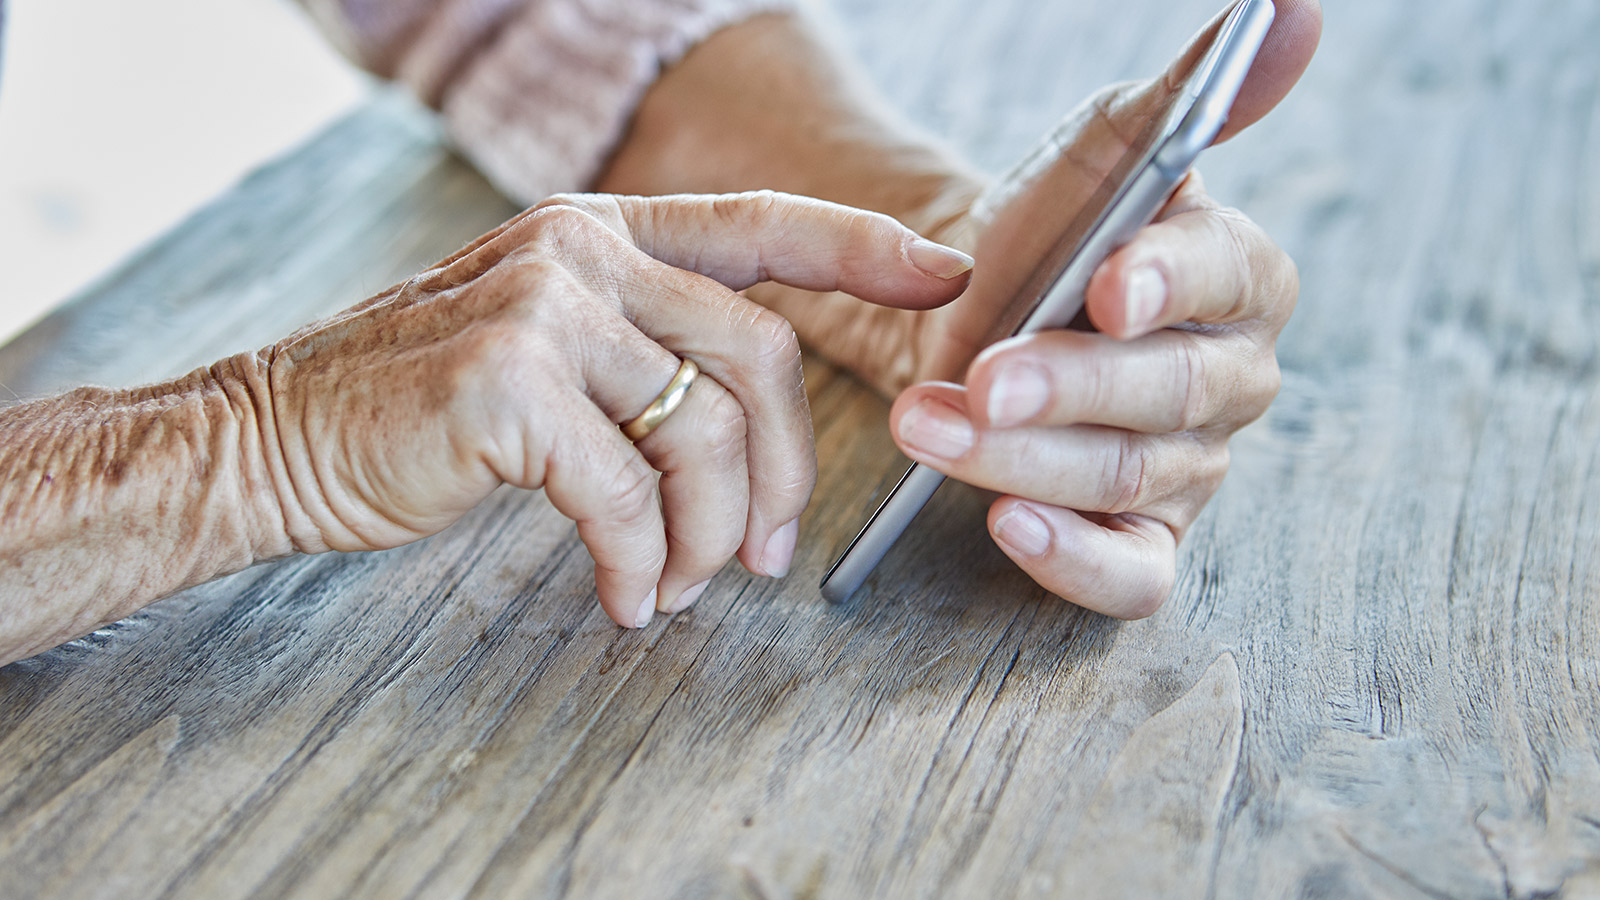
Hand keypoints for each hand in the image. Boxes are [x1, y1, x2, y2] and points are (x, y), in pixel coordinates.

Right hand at [256, 191, 971, 626]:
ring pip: (704, 433)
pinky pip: (629, 495)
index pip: (762, 226)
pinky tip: (623, 597)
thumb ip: (642, 350)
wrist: (277, 441)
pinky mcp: (506, 385)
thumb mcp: (542, 345)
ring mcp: (542, 307)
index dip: (864, 251)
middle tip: (761, 556)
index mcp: (601, 233)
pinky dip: (640, 564)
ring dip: (709, 535)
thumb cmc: (419, 409)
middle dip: (783, 474)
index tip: (947, 276)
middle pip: (760, 358)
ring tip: (677, 584)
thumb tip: (753, 434)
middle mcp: (580, 251)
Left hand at [745, 1, 1320, 615]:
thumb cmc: (1044, 234)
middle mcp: (1230, 380)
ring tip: (927, 425)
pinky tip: (1008, 525)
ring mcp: (1190, 469)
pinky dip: (1072, 560)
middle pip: (1171, 393)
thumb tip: (1290, 9)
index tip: (1107, 285)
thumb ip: (1186, 93)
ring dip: (1025, 457)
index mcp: (1238, 277)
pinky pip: (1131, 576)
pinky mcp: (1142, 541)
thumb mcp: (1099, 150)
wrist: (974, 317)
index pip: (1232, 276)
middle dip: (1070, 386)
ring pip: (1131, 478)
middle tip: (981, 375)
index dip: (1173, 282)